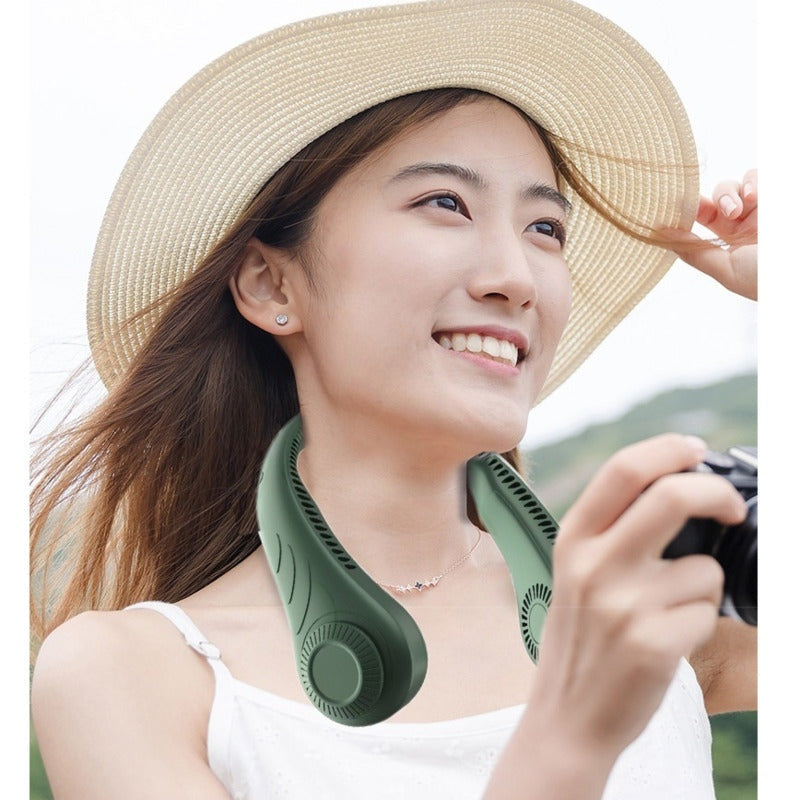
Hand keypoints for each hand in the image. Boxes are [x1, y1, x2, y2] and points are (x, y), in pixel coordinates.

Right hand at [528, 435, 747, 757]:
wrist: (567, 716)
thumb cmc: (581, 639)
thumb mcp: (576, 572)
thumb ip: (612, 530)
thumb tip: (678, 486)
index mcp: (573, 539)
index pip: (623, 470)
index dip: (668, 449)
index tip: (696, 451)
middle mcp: (594, 565)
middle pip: (672, 497)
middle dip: (717, 494)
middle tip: (732, 509)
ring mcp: (622, 604)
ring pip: (704, 568)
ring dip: (703, 589)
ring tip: (668, 614)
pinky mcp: (652, 644)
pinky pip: (709, 613)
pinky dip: (702, 625)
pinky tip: (668, 643)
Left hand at [664, 169, 756, 299]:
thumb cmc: (766, 279)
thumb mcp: (727, 270)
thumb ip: (694, 252)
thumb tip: (658, 235)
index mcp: (731, 243)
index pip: (703, 217)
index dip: (689, 208)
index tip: (675, 204)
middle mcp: (748, 223)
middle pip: (719, 197)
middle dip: (717, 199)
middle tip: (727, 212)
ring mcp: (765, 208)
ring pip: (739, 183)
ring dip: (734, 190)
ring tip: (744, 205)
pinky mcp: (780, 196)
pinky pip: (761, 175)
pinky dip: (753, 180)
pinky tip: (756, 196)